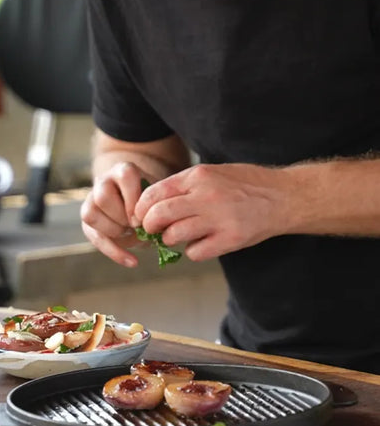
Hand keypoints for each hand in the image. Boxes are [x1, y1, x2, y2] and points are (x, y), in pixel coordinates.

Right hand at [80, 161, 148, 266]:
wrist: (139, 207)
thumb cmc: (152, 203)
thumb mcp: (158, 200)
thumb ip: (158, 209)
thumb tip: (161, 231)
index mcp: (124, 171)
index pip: (124, 176)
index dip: (134, 199)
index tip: (143, 217)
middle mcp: (103, 182)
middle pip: (103, 196)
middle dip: (122, 216)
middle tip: (137, 226)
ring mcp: (91, 201)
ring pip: (90, 213)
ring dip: (114, 230)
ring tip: (130, 233)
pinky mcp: (88, 222)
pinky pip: (94, 237)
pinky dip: (114, 252)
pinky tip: (132, 262)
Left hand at [134, 163, 293, 260]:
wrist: (285, 197)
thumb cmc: (245, 183)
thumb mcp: (213, 173)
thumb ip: (184, 185)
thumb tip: (152, 201)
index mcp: (198, 176)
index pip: (154, 193)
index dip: (141, 208)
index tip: (141, 216)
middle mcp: (206, 196)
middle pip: (159, 215)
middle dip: (149, 226)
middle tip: (152, 230)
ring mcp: (219, 219)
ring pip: (174, 235)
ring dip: (170, 240)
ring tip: (178, 236)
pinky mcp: (231, 239)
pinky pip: (196, 252)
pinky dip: (192, 251)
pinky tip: (201, 244)